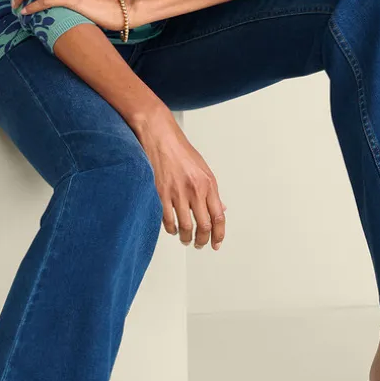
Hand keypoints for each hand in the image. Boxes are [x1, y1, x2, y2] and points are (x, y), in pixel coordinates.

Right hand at [132, 108, 226, 251]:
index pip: (218, 217)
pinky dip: (171, 229)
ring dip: (186, 238)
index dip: (219, 234)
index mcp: (208, 184)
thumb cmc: (179, 150)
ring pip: (185, 227)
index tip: (216, 243)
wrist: (159, 136)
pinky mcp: (161, 193)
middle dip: (202, 240)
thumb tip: (220, 209)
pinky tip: (172, 229)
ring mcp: (177, 193)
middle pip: (204, 226)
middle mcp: (195, 190)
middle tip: (200, 245)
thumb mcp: (203, 168)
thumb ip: (211, 191)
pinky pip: (168, 220)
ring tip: (185, 239)